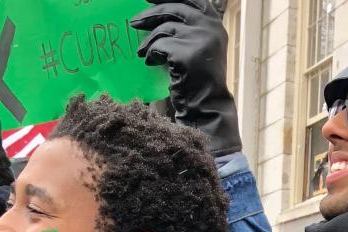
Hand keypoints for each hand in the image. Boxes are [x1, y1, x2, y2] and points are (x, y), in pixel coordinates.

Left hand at [131, 0, 241, 156]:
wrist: (208, 106)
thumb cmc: (199, 78)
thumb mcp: (200, 45)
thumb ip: (188, 27)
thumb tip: (159, 10)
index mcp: (214, 22)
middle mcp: (209, 26)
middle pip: (173, 8)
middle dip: (150, 14)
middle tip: (133, 23)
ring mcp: (199, 39)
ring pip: (164, 28)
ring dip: (148, 40)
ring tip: (140, 52)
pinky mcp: (186, 53)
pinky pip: (160, 46)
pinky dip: (151, 53)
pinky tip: (149, 62)